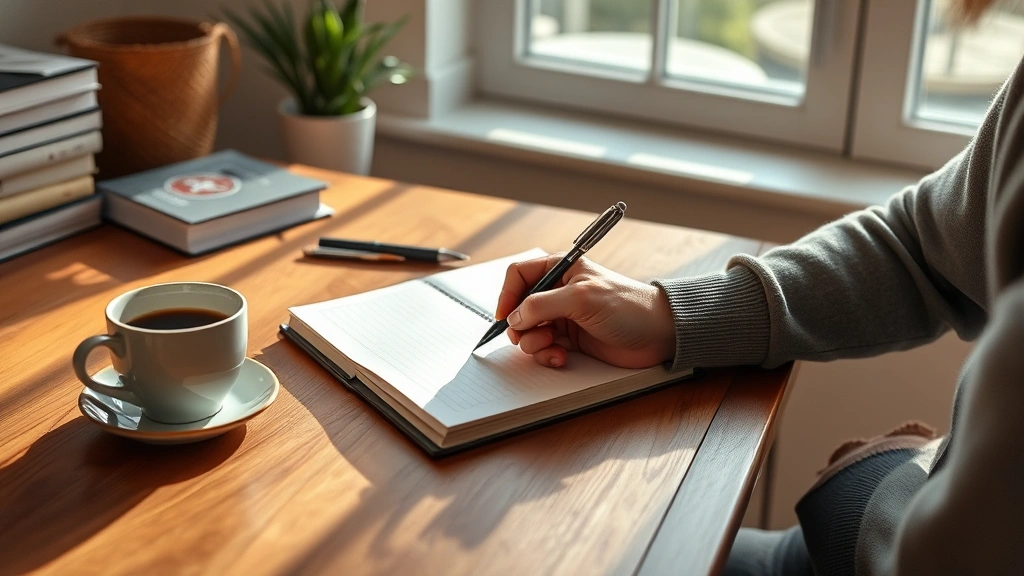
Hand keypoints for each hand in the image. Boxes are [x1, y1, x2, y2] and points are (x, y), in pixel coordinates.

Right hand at [496, 254, 676, 368]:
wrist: (658, 334)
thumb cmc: (629, 306)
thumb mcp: (581, 298)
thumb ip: (542, 305)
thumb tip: (514, 318)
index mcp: (561, 269)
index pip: (519, 275)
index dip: (507, 294)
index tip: (505, 316)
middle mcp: (559, 292)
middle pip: (519, 307)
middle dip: (520, 325)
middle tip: (527, 336)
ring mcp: (564, 316)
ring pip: (529, 331)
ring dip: (534, 343)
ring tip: (552, 346)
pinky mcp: (571, 339)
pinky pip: (544, 348)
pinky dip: (547, 355)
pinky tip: (561, 357)